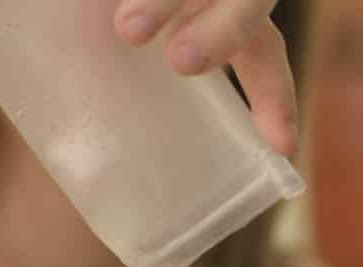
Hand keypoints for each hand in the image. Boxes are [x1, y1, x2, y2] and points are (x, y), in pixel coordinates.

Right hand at [114, 0, 297, 156]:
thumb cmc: (110, 13)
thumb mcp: (149, 44)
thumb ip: (131, 85)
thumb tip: (81, 156)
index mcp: (234, 11)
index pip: (265, 55)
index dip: (275, 98)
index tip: (281, 147)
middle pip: (246, 7)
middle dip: (222, 33)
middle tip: (183, 64)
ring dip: (164, 1)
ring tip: (128, 28)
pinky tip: (96, 5)